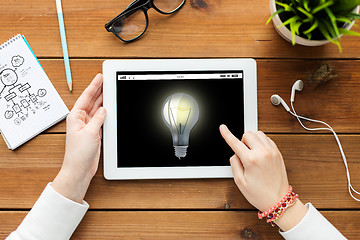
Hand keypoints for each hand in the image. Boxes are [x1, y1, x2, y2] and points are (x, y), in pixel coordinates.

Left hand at [52, 73, 105, 202]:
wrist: (79, 168)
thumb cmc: (79, 153)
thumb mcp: (90, 132)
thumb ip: (98, 118)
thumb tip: (103, 109)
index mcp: (75, 117)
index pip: (86, 97)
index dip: (94, 86)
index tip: (99, 77)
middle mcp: (81, 120)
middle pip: (92, 101)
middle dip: (99, 91)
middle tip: (106, 80)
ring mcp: (88, 126)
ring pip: (97, 109)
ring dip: (103, 101)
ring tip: (110, 91)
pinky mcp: (94, 132)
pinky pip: (101, 119)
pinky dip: (106, 113)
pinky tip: (110, 108)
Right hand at [220, 125, 306, 230]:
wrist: (278, 200)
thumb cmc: (259, 194)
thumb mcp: (240, 181)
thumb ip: (234, 164)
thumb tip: (235, 153)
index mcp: (251, 160)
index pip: (235, 142)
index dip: (227, 134)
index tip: (222, 128)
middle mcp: (263, 153)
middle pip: (248, 134)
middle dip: (242, 141)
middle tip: (243, 153)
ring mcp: (272, 152)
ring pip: (259, 134)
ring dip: (252, 140)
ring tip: (252, 153)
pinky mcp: (278, 153)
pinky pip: (267, 139)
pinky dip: (261, 142)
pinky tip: (259, 153)